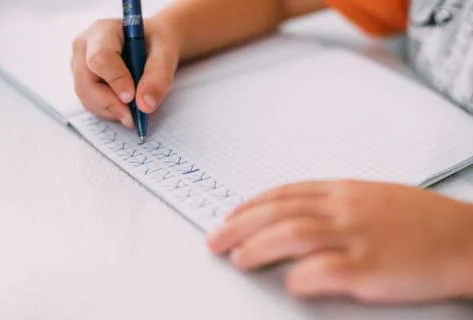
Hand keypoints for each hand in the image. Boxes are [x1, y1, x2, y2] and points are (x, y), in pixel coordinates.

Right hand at [70, 17, 180, 127]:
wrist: (153, 45)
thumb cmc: (157, 43)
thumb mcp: (166, 53)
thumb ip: (158, 76)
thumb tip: (145, 104)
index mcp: (103, 31)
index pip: (100, 58)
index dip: (115, 80)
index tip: (131, 97)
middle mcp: (85, 46)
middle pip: (86, 81)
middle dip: (110, 104)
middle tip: (132, 118)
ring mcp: (80, 65)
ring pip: (86, 96)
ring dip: (110, 111)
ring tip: (133, 115)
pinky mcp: (84, 81)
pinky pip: (90, 102)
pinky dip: (109, 111)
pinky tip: (126, 111)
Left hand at [207, 180, 472, 302]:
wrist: (466, 238)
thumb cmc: (420, 220)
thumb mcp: (372, 198)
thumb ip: (333, 204)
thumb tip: (295, 217)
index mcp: (344, 191)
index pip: (285, 192)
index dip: (252, 205)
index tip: (230, 216)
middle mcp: (346, 208)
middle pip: (279, 211)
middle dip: (240, 225)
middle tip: (215, 239)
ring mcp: (359, 236)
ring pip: (293, 234)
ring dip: (258, 247)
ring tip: (236, 258)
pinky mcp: (372, 268)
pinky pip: (326, 270)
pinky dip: (301, 277)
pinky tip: (288, 284)